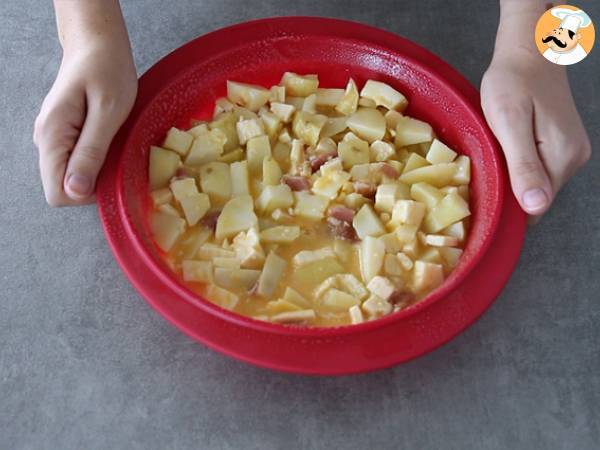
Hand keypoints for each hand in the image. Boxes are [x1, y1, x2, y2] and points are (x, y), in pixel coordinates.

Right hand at [34, 38, 136, 205]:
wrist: (96, 43)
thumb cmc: (107, 70)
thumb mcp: (108, 113)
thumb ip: (91, 152)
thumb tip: (75, 190)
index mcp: (52, 137)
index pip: (58, 194)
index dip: (88, 194)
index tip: (113, 173)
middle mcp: (46, 141)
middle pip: (65, 188)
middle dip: (95, 182)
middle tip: (118, 154)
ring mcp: (54, 139)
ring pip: (73, 176)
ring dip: (99, 169)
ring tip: (116, 142)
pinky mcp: (64, 135)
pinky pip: (78, 162)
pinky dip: (98, 159)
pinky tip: (111, 140)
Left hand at [482, 21, 590, 217]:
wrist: (528, 50)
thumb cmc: (513, 81)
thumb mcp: (509, 122)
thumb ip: (523, 165)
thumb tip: (536, 206)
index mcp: (562, 157)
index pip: (535, 206)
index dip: (507, 202)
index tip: (486, 186)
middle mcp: (573, 159)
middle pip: (535, 196)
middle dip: (508, 187)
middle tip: (487, 162)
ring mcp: (570, 151)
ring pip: (535, 182)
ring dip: (512, 175)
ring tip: (496, 150)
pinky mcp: (561, 144)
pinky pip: (536, 168)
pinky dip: (517, 163)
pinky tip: (506, 147)